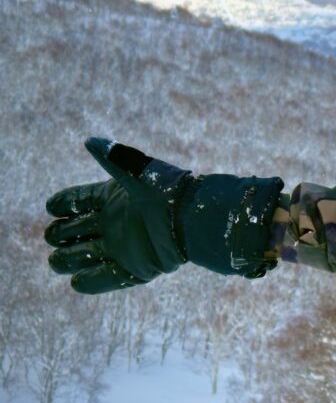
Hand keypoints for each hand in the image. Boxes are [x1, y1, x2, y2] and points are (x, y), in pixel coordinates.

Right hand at [45, 138, 282, 293]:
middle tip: (54, 235)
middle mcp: (114, 223)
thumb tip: (91, 141)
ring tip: (57, 260)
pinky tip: (76, 281)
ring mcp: (122, 247)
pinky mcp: (134, 268)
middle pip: (75, 230)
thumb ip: (115, 158)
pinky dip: (90, 281)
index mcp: (112, 198)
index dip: (63, 204)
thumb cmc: (168, 192)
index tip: (53, 207)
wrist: (195, 219)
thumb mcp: (139, 173)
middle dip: (60, 234)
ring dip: (68, 259)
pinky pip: (106, 278)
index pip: (77, 201)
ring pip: (83, 256)